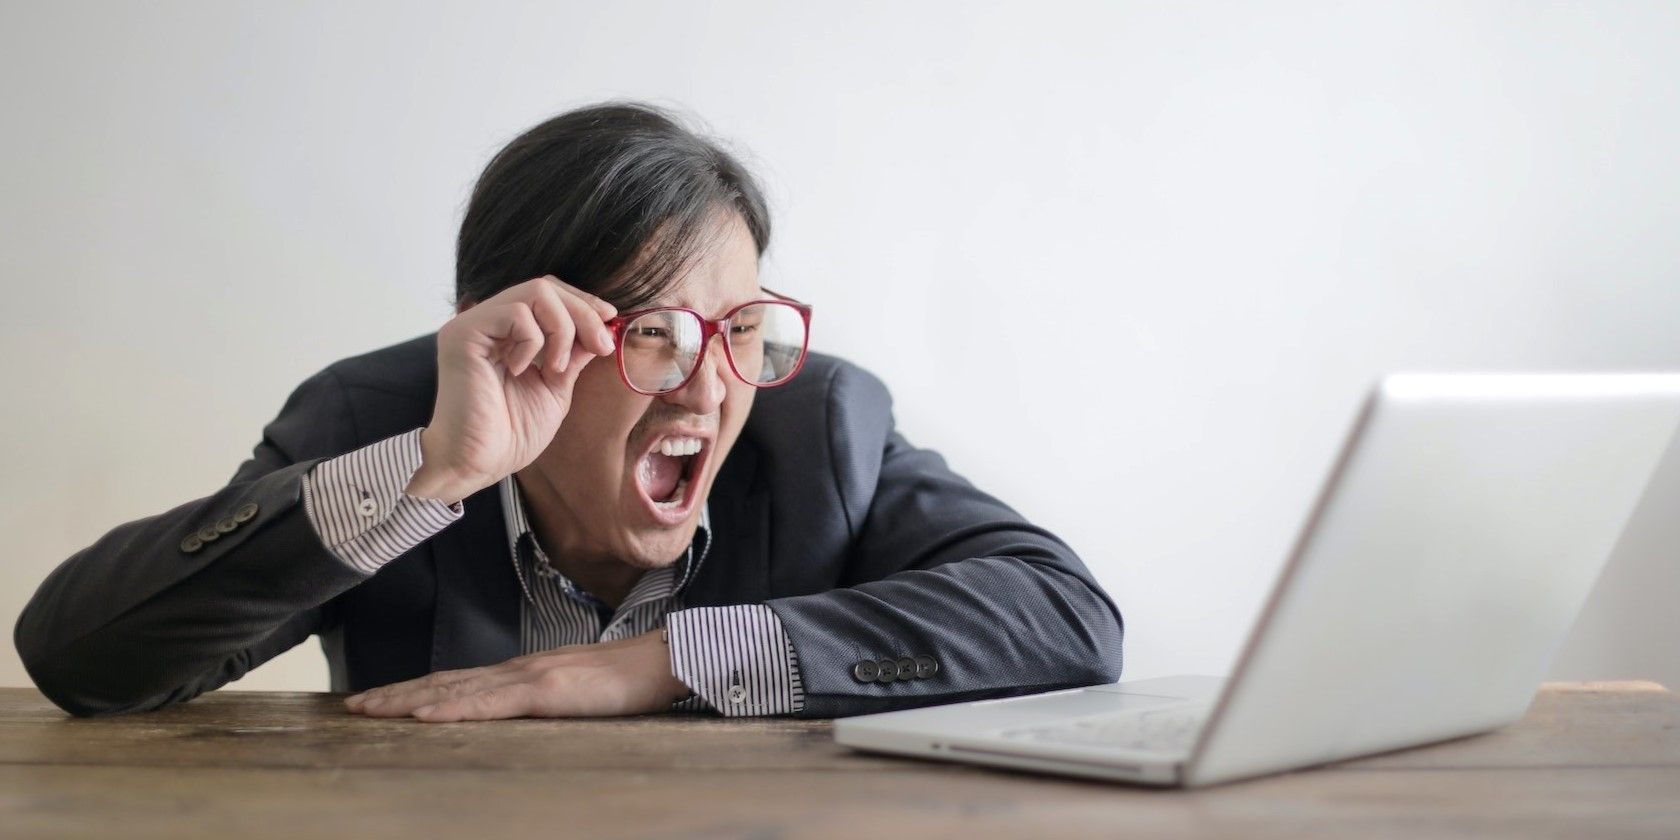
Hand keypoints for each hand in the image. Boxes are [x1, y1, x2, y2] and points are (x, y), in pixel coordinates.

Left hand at [342, 628, 691, 720]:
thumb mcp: (578, 694)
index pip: (459, 680)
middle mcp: (519, 669)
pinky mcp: (547, 690)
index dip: (417, 689)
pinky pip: (491, 702)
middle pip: (445, 680)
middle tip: (352, 705)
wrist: (665, 660)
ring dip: (409, 699)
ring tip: (371, 709)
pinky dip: (453, 707)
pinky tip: (425, 715)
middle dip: (397, 693)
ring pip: (457, 688)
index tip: (381, 698)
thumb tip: (522, 716)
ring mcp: (531, 677)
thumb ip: (547, 702)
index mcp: (525, 673)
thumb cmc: (630, 680)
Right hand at [405, 276, 617, 504]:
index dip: (582, 302)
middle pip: (545, 286)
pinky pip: (515, 313)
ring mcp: (473, 325)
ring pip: (535, 292)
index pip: (548, 294)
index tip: (609, 320)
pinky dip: (533, 341)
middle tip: (600, 345)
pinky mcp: (463, 334)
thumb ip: (572, 354)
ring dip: (562, 329)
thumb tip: (601, 328)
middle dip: (582, 312)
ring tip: (555, 369)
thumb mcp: (555, 387)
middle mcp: (487, 322)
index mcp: (506, 332)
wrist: (478, 463)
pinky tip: (522, 370)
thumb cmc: (510, 434)